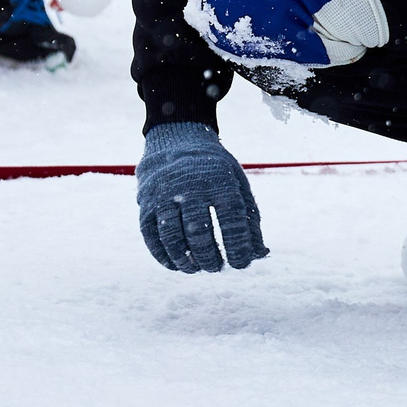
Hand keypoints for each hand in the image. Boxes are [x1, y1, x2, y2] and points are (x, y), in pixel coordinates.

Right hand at [135, 123, 267, 273]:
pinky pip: (151, 237)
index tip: (240, 264)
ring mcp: (164, 195)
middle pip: (199, 233)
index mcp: (218, 180)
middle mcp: (189, 187)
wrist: (176, 138)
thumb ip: (250, 218)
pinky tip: (176, 265)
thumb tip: (260, 254)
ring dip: (185, 261)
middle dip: (210, 258)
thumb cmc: (213, 168)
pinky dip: (163, 256)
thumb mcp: (237, 182)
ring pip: (172, 238)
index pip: (231, 220)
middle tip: (216, 268)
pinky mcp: (146, 203)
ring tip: (196, 268)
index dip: (238, 247)